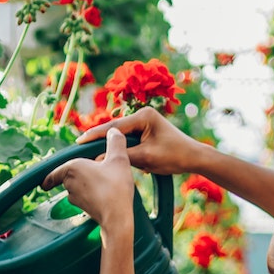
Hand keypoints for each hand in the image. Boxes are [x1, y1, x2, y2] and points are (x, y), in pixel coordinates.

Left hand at [44, 127, 138, 231]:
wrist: (117, 217)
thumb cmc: (115, 187)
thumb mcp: (119, 159)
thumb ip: (116, 142)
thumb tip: (113, 131)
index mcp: (73, 168)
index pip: (55, 171)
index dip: (49, 176)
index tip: (44, 183)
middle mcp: (69, 183)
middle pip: (68, 177)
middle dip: (77, 174)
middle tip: (92, 171)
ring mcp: (75, 198)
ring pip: (75, 188)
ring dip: (84, 185)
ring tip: (102, 181)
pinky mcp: (83, 208)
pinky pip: (84, 198)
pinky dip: (90, 195)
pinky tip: (104, 193)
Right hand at [77, 108, 205, 177]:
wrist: (194, 158)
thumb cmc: (174, 156)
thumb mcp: (146, 158)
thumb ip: (123, 157)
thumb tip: (99, 159)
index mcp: (143, 116)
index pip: (114, 127)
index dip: (95, 135)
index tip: (79, 141)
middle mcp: (142, 115)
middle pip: (115, 129)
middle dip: (99, 139)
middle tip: (79, 147)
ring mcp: (144, 122)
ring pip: (120, 136)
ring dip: (111, 145)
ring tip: (91, 153)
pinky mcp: (145, 131)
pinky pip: (128, 140)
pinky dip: (120, 148)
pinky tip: (109, 155)